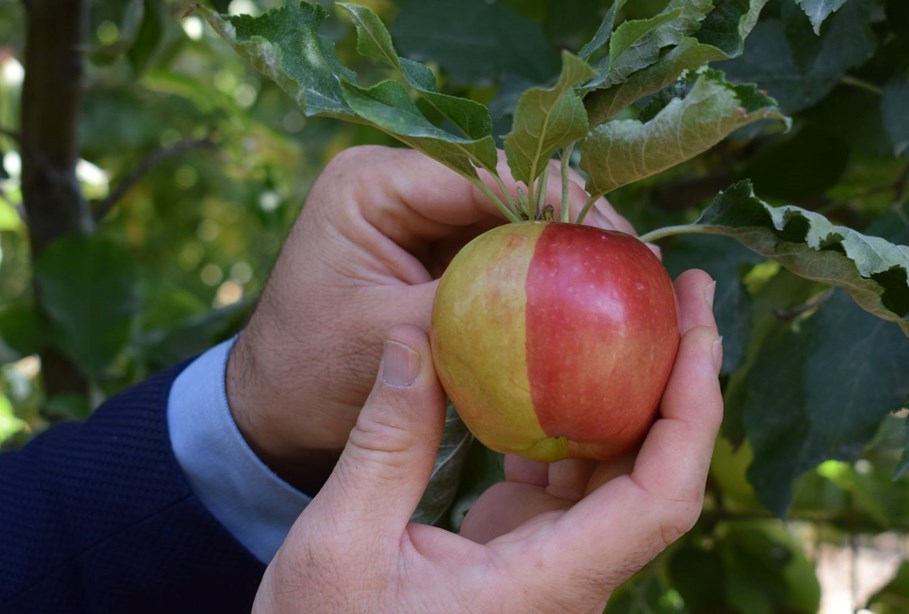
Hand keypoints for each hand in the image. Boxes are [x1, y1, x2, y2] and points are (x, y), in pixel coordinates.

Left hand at [225, 146, 638, 492]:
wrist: (272, 410)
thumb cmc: (311, 376)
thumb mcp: (393, 341)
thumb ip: (474, 309)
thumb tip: (569, 296)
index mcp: (371, 183)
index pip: (483, 173)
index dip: (558, 201)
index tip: (617, 240)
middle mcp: (396, 182)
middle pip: (504, 187)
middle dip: (570, 224)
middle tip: (635, 262)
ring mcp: (415, 214)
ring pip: (508, 217)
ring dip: (560, 249)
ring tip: (622, 280)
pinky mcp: (430, 248)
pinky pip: (496, 251)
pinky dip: (536, 275)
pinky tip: (583, 298)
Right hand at [252, 270, 722, 612]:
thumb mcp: (342, 543)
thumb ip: (385, 442)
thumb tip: (413, 338)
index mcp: (550, 583)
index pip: (661, 496)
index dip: (693, 407)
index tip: (695, 325)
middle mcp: (573, 573)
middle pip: (659, 470)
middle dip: (680, 376)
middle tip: (680, 288)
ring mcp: (555, 561)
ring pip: (620, 469)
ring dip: (632, 390)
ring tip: (631, 311)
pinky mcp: (529, 550)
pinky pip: (572, 476)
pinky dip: (573, 416)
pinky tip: (558, 365)